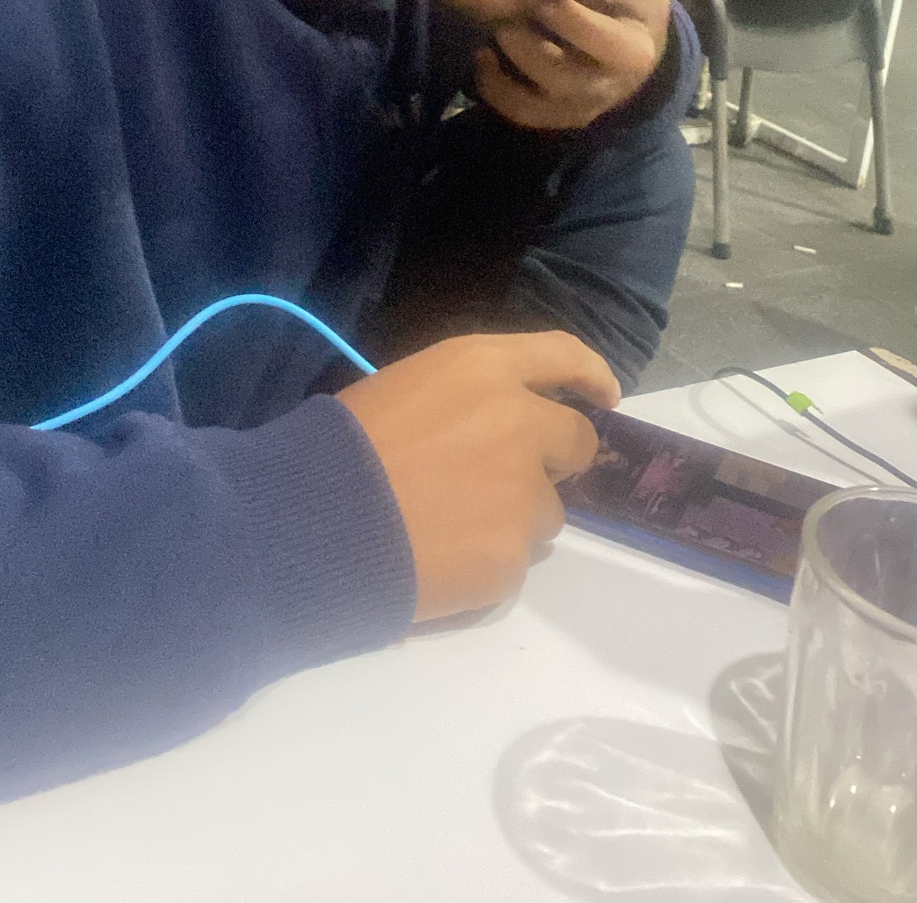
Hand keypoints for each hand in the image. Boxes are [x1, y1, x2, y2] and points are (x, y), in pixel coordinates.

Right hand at [337, 331, 619, 620]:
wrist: (311, 522)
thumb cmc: (341, 446)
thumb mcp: (406, 386)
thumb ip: (468, 397)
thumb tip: (492, 426)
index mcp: (484, 368)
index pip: (563, 355)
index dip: (591, 375)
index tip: (604, 398)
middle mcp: (519, 422)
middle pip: (576, 441)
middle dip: (555, 461)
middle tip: (509, 480)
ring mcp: (522, 493)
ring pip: (548, 511)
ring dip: (516, 517)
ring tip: (454, 527)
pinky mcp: (512, 556)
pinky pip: (517, 559)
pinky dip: (489, 561)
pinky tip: (443, 560)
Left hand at [476, 0, 670, 133]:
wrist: (635, 55)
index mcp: (647, 2)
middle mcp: (634, 52)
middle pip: (596, 40)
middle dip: (554, 16)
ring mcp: (602, 90)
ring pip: (557, 78)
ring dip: (520, 51)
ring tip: (496, 25)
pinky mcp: (572, 116)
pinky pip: (530, 112)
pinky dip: (499, 89)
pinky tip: (481, 60)